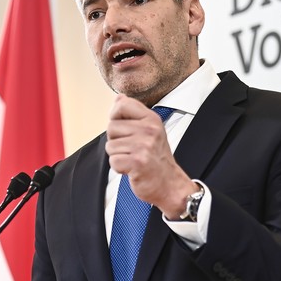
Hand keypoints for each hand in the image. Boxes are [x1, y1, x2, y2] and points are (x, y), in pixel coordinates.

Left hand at [106, 95, 196, 216]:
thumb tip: (119, 97)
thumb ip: (133, 113)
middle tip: (132, 149)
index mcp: (151, 119)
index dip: (115, 117)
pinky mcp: (138, 162)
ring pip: (110, 146)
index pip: (121, 105)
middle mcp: (149, 130)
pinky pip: (113, 161)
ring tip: (133, 159)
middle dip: (116, 140)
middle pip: (111, 127)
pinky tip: (132, 169)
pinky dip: (119, 168)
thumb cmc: (157, 158)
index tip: (124, 129)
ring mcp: (144, 146)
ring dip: (118, 156)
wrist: (170, 184)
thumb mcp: (150, 130)